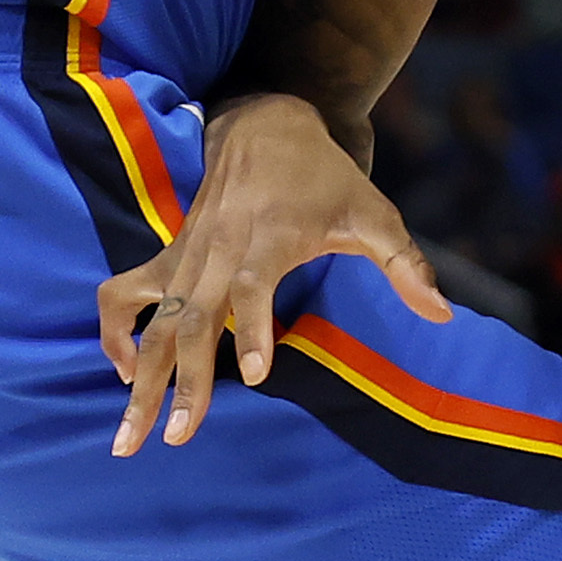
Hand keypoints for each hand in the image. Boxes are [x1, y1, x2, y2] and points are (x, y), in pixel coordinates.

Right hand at [105, 96, 447, 454]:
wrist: (264, 122)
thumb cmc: (325, 177)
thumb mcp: (374, 213)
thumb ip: (405, 265)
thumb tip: (444, 314)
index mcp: (268, 237)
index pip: (254, 286)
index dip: (255, 328)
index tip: (256, 377)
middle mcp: (218, 248)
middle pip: (192, 319)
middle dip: (180, 381)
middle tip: (174, 438)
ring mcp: (185, 253)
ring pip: (153, 320)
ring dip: (139, 377)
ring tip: (126, 436)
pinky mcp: (167, 255)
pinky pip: (124, 294)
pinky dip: (117, 331)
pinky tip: (124, 369)